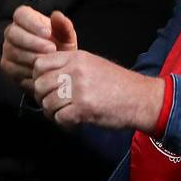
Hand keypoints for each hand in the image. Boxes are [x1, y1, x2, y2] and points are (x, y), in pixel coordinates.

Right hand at [2, 8, 77, 93]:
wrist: (58, 69)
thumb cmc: (62, 47)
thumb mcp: (67, 36)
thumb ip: (64, 25)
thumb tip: (56, 15)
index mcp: (25, 18)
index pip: (21, 14)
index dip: (33, 24)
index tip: (48, 33)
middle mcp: (12, 31)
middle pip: (13, 33)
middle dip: (33, 42)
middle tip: (51, 49)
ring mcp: (7, 48)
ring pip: (13, 51)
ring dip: (33, 57)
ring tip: (50, 61)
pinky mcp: (7, 65)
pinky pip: (13, 68)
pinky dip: (29, 70)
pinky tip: (43, 71)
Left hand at [32, 50, 164, 129]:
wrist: (142, 98)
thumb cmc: (119, 84)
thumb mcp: (93, 65)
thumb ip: (70, 66)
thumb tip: (45, 77)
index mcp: (77, 57)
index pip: (40, 64)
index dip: (38, 78)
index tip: (48, 87)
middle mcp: (75, 70)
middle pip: (40, 84)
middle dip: (43, 97)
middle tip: (53, 104)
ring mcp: (79, 90)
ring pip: (47, 103)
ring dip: (53, 113)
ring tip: (64, 114)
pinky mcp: (84, 108)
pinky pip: (59, 118)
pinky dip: (63, 123)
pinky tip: (73, 122)